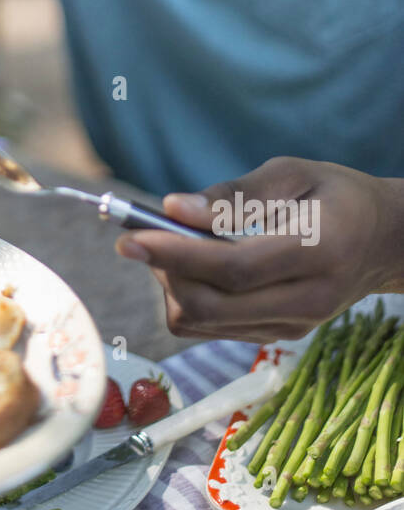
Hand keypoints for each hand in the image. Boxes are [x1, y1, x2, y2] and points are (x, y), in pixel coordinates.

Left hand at [115, 157, 403, 342]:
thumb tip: (174, 208)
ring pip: (204, 324)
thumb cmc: (334, 195)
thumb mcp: (293, 173)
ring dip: (171, 286)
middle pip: (212, 306)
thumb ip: (234, 194)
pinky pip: (212, 329)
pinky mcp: (279, 336)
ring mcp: (294, 325)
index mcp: (319, 251)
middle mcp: (309, 300)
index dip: (177, 255)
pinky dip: (188, 299)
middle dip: (163, 272)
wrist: (383, 241)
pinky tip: (193, 266)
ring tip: (175, 246)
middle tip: (143, 235)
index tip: (131, 238)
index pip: (234, 268)